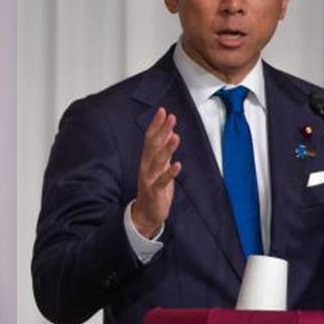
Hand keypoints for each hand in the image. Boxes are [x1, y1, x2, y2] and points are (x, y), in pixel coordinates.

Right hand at [131, 107, 180, 238]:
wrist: (146, 212)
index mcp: (147, 158)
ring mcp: (149, 178)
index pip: (150, 137)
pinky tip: (177, 165)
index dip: (156, 124)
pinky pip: (162, 181)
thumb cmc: (154, 187)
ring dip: (167, 149)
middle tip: (170, 117)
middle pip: (153, 145)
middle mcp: (146, 166)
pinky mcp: (154, 191)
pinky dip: (170, 173)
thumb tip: (169, 132)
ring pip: (157, 161)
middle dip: (161, 131)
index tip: (163, 111)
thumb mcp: (160, 165)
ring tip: (175, 137)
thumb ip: (163, 150)